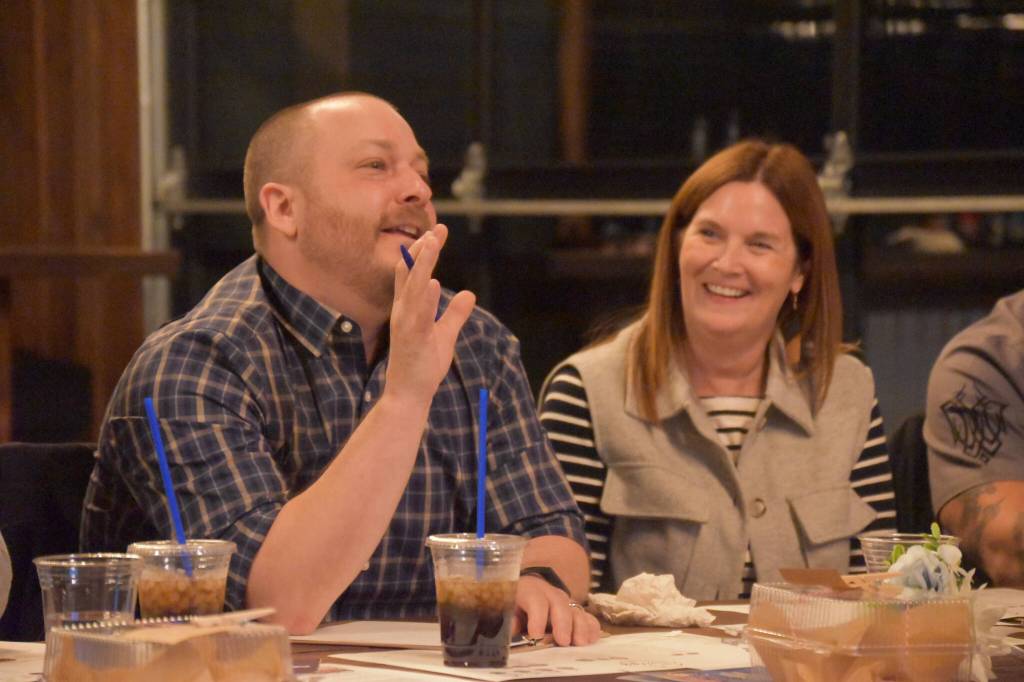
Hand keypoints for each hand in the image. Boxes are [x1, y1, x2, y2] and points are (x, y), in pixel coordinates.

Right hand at [385, 224, 474, 406]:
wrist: (408, 394)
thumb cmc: (423, 366)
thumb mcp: (445, 335)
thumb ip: (455, 314)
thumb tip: (468, 294)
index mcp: (409, 309)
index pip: (414, 274)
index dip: (424, 252)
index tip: (436, 233)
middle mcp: (404, 312)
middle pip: (412, 273)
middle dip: (424, 250)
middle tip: (438, 228)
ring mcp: (406, 324)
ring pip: (413, 287)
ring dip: (423, 264)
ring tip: (432, 242)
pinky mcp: (410, 339)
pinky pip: (418, 315)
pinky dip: (424, 298)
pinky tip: (433, 282)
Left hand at [512, 575, 601, 646]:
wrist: (529, 591)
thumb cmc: (516, 603)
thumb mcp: (507, 608)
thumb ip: (510, 618)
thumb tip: (512, 629)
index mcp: (530, 591)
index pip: (535, 601)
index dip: (537, 618)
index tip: (536, 636)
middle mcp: (550, 594)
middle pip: (560, 604)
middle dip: (563, 623)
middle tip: (564, 641)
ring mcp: (566, 602)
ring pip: (576, 610)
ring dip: (580, 627)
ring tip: (581, 643)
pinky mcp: (576, 612)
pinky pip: (588, 618)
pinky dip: (591, 629)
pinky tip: (591, 640)